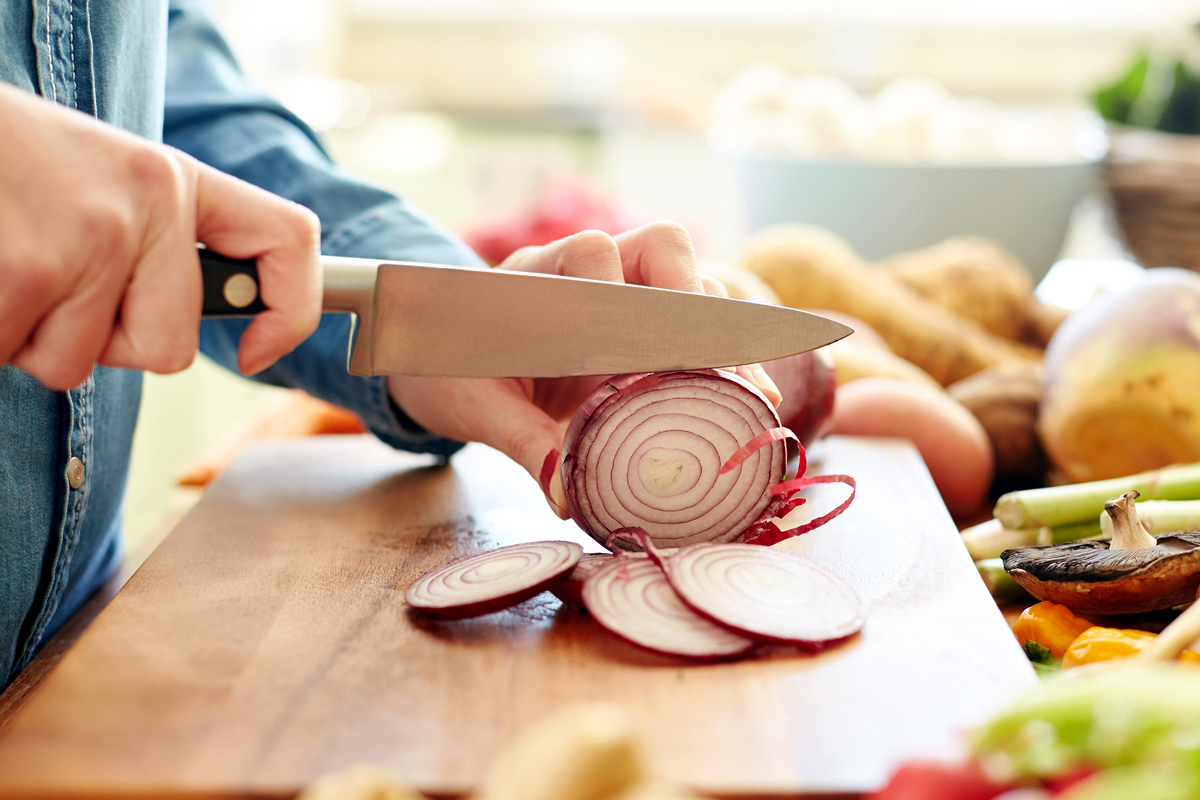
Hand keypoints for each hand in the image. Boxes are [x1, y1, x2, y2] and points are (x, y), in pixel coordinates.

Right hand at [0, 82, 321, 389]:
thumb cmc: (8, 162)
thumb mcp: (99, 179)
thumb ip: (155, 239)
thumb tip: (191, 325)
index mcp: (172, 178)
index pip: (287, 239)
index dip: (290, 309)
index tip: (259, 351)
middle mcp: (145, 204)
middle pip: (167, 351)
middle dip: (104, 341)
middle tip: (52, 279)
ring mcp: (87, 239)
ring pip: (76, 362)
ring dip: (31, 334)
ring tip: (7, 261)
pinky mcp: (26, 272)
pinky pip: (15, 355)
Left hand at [387, 222, 780, 515]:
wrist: (439, 355)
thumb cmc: (450, 371)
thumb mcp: (476, 408)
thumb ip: (523, 443)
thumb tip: (568, 498)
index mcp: (535, 274)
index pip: (590, 253)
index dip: (624, 295)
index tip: (644, 353)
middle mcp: (585, 268)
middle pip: (662, 249)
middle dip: (699, 304)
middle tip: (728, 368)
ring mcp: (619, 289)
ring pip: (689, 282)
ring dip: (720, 333)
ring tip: (751, 392)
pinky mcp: (640, 322)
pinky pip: (692, 320)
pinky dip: (721, 354)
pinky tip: (746, 396)